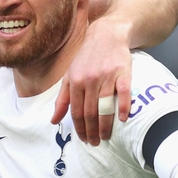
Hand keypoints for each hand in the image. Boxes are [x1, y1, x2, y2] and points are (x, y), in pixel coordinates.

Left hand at [51, 18, 131, 144]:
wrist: (106, 34)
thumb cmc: (87, 57)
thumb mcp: (70, 75)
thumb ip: (62, 99)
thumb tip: (53, 121)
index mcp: (75, 81)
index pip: (76, 111)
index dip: (79, 128)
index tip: (83, 139)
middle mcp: (89, 80)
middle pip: (90, 112)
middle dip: (91, 131)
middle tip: (95, 143)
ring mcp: (106, 76)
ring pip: (104, 106)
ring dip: (105, 125)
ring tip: (105, 137)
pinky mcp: (122, 72)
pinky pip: (123, 93)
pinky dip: (123, 107)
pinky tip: (122, 119)